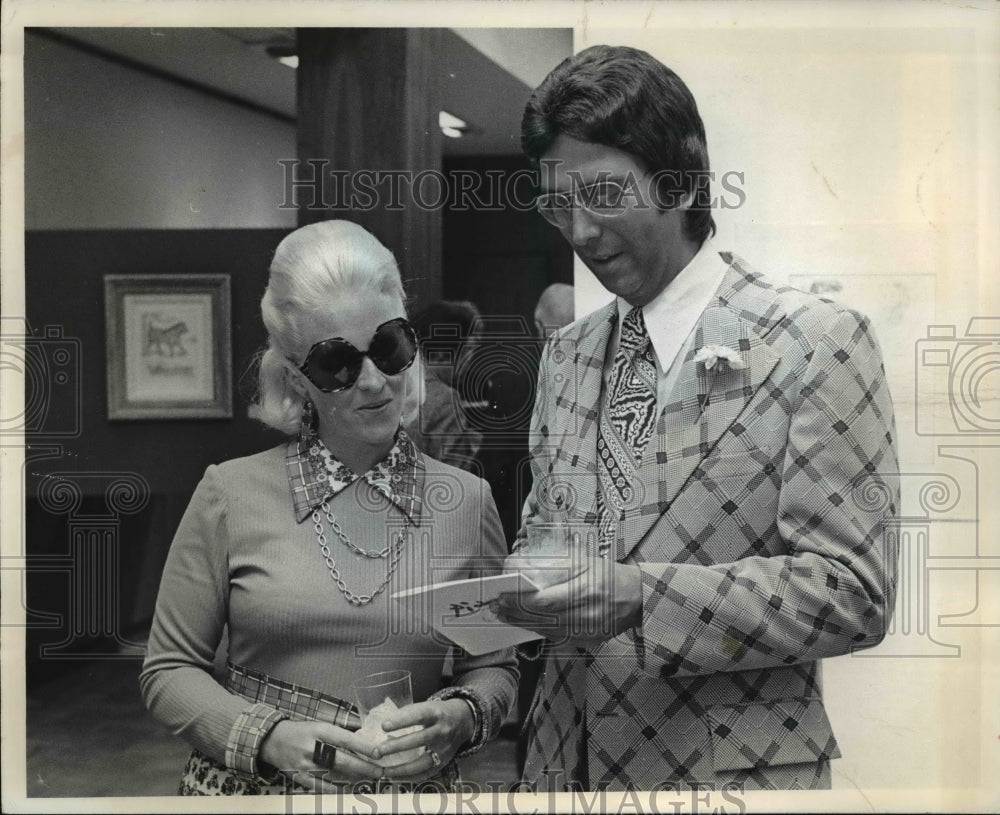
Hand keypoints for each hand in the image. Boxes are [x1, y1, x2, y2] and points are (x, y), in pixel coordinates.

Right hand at [258, 719, 384, 791]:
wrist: (273, 740)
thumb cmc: (302, 732)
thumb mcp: (320, 725)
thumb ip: (339, 734)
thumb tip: (364, 741)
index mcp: (319, 730)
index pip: (345, 739)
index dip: (363, 746)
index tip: (378, 753)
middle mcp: (312, 747)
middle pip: (341, 760)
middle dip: (363, 767)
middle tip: (379, 771)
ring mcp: (305, 764)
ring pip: (334, 776)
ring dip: (353, 778)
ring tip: (368, 779)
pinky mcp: (299, 777)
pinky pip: (321, 787)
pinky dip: (335, 789)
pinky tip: (347, 788)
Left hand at [367, 699, 473, 781]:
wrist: (463, 721)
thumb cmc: (438, 712)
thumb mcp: (428, 706)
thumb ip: (409, 714)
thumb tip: (382, 725)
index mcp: (437, 712)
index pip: (419, 715)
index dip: (401, 721)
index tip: (384, 726)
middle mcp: (442, 730)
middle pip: (419, 740)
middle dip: (397, 746)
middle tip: (378, 751)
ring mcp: (444, 748)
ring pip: (423, 761)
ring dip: (401, 768)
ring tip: (384, 770)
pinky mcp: (444, 762)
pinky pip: (426, 774)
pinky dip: (410, 777)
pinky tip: (395, 777)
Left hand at [496, 553, 642, 647]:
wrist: (637, 597)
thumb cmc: (609, 575)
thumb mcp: (585, 562)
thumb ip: (556, 567)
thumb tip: (525, 569)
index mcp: (585, 591)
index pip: (544, 602)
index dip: (520, 602)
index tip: (502, 597)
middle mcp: (586, 614)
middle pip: (542, 619)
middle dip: (515, 614)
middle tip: (496, 608)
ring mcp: (587, 631)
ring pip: (547, 631)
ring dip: (523, 624)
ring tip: (505, 616)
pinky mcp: (588, 641)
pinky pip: (558, 638)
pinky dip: (540, 630)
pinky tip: (527, 623)